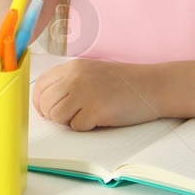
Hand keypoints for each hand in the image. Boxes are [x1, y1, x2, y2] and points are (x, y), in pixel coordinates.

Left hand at [33, 59, 162, 130]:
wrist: (154, 86)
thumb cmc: (124, 84)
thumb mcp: (91, 73)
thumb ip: (68, 82)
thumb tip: (44, 103)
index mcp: (73, 67)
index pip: (40, 86)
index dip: (41, 102)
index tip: (49, 110)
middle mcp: (76, 77)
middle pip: (46, 103)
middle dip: (55, 115)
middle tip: (72, 116)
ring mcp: (85, 92)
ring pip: (56, 116)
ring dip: (70, 122)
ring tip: (87, 115)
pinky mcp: (96, 109)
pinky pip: (77, 127)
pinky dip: (87, 128)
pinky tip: (101, 118)